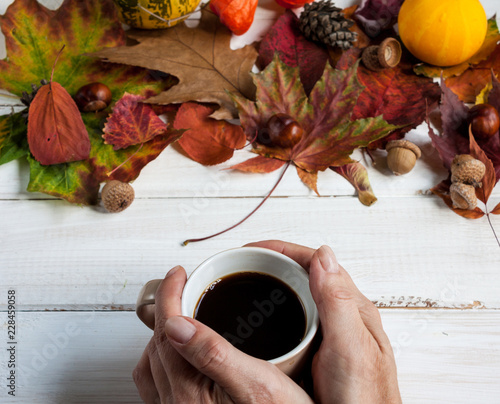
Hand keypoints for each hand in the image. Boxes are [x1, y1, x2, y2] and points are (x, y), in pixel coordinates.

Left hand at [133, 265, 314, 403]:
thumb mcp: (256, 383)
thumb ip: (213, 353)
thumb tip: (177, 323)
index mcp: (189, 390)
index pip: (168, 327)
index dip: (170, 293)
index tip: (178, 274)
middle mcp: (174, 403)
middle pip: (157, 340)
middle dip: (167, 307)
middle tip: (182, 287)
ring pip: (152, 360)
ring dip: (163, 331)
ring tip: (183, 314)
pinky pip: (155, 381)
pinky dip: (163, 356)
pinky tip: (182, 353)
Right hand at [246, 241, 401, 403]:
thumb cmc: (365, 398)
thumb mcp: (350, 347)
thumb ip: (338, 301)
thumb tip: (323, 255)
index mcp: (351, 306)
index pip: (316, 262)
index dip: (283, 250)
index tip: (253, 250)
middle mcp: (342, 315)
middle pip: (305, 276)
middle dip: (273, 264)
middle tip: (243, 266)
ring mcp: (332, 333)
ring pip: (299, 297)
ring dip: (273, 286)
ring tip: (246, 288)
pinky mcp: (322, 351)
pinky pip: (295, 320)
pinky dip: (275, 312)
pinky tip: (261, 323)